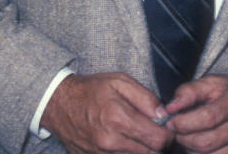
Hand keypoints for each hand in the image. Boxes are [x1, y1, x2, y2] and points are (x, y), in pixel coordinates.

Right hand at [41, 72, 172, 153]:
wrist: (59, 104)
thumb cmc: (91, 90)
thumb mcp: (120, 81)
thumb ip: (146, 98)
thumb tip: (163, 115)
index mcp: (119, 118)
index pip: (158, 140)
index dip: (168, 135)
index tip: (166, 128)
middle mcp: (110, 141)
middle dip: (157, 145)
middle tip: (154, 132)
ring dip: (143, 150)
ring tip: (139, 136)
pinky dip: (128, 153)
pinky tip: (126, 142)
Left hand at [164, 74, 227, 153]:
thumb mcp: (214, 82)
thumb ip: (190, 92)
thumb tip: (169, 108)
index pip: (207, 118)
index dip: (184, 123)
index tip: (171, 122)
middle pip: (206, 142)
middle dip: (184, 139)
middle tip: (176, 132)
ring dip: (192, 151)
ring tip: (188, 139)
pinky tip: (201, 147)